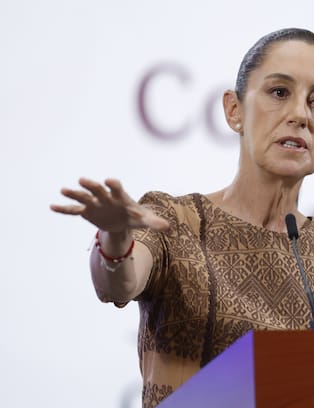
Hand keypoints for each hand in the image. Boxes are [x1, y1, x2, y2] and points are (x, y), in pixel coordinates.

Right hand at [51, 177, 169, 232]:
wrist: (123, 222)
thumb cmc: (135, 217)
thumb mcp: (145, 220)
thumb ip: (154, 222)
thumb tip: (167, 227)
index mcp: (120, 196)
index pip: (117, 187)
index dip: (113, 184)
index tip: (109, 181)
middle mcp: (105, 197)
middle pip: (97, 189)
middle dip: (91, 185)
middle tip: (82, 180)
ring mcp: (94, 203)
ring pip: (83, 197)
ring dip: (74, 194)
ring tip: (63, 190)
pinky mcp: (86, 212)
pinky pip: (74, 210)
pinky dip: (64, 209)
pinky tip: (52, 206)